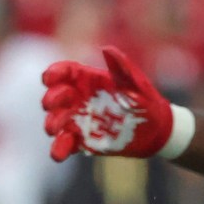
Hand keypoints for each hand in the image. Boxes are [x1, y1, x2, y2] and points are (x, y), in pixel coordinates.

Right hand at [40, 45, 173, 161]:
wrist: (155, 130)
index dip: (54, 73)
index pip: (66, 72)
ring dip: (51, 124)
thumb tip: (107, 49)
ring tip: (54, 129)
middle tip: (50, 104)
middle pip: (56, 96)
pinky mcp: (81, 141)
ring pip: (56, 121)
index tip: (48, 79)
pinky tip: (59, 154)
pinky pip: (64, 145)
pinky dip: (58, 149)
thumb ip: (122, 67)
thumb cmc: (146, 101)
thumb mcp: (137, 83)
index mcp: (89, 80)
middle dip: (50, 99)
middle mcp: (78, 99)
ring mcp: (78, 121)